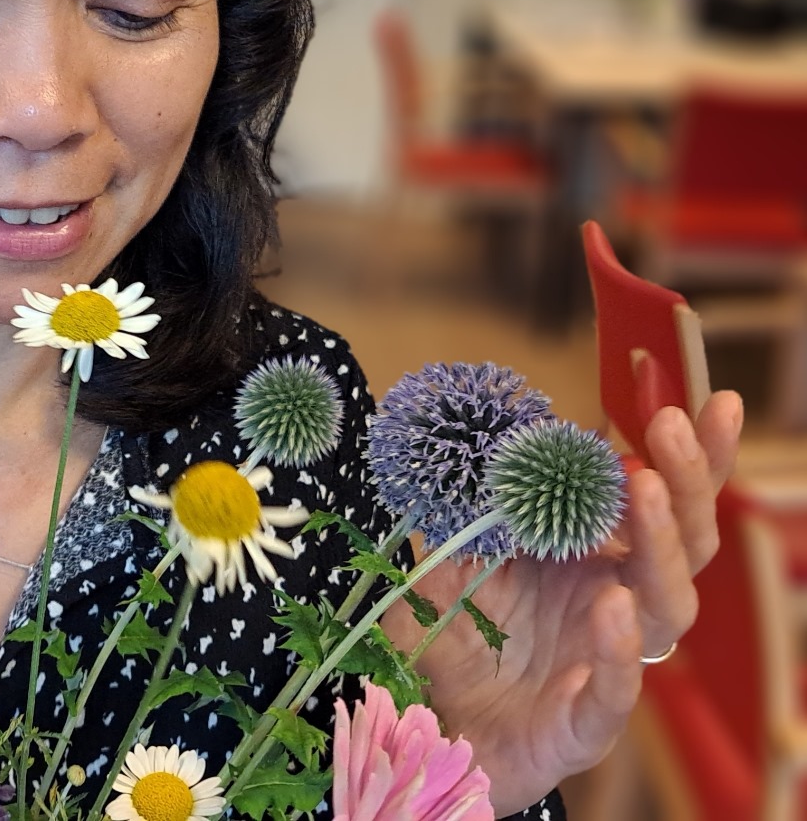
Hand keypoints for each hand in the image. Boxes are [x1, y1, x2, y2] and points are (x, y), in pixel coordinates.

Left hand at [381, 391, 742, 815]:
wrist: (436, 732)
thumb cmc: (460, 639)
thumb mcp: (453, 556)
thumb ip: (472, 506)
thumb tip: (482, 436)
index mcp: (597, 558)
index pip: (659, 496)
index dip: (687, 451)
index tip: (688, 392)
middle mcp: (620, 601)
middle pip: (685, 538)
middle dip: (687, 478)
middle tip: (669, 425)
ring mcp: (611, 660)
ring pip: (669, 606)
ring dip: (661, 544)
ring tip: (645, 487)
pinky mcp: (587, 720)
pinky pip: (618, 687)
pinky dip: (619, 648)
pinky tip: (614, 606)